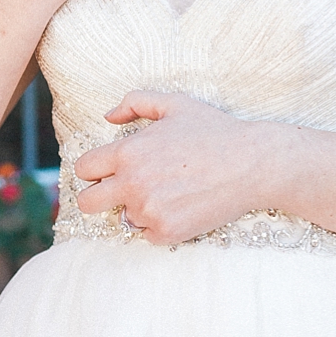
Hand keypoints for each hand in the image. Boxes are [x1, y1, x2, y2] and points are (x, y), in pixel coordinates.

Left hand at [74, 92, 287, 243]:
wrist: (252, 164)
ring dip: (137, 207)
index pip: (84, 169)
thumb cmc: (215, 131)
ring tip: (167, 192)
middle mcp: (132, 184)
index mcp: (128, 152)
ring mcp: (148, 211)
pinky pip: (146, 234)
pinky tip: (180, 205)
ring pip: (122, 217)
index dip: (93, 168)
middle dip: (98, 195)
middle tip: (122, 189)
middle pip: (87, 202)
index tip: (107, 170)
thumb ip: (135, 102)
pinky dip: (158, 223)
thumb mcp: (175, 104)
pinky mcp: (166, 232)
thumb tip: (109, 117)